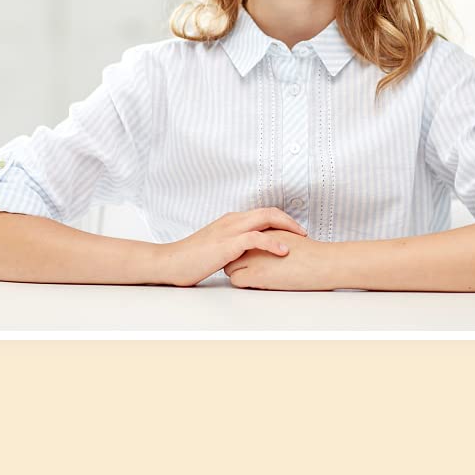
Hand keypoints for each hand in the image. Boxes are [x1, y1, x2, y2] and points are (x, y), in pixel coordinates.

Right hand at [165, 208, 306, 285]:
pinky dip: (273, 242)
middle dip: (290, 221)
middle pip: (268, 212)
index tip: (294, 232)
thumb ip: (231, 246)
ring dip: (287, 227)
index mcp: (230, 221)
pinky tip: (284, 251)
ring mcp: (229, 231)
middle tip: (304, 233)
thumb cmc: (190, 259)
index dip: (281, 220)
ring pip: (265, 219)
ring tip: (300, 239)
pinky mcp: (227, 244)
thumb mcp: (215, 248)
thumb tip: (247, 255)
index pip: (262, 213)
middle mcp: (231, 221)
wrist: (170, 262)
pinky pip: (255, 238)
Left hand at [225, 236, 343, 289]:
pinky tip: (257, 284)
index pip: (238, 239)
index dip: (241, 250)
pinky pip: (236, 280)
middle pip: (231, 252)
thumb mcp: (287, 235)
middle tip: (249, 268)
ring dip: (239, 272)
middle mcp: (252, 242)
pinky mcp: (256, 274)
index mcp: (260, 231)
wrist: (323, 262)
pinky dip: (243, 284)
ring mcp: (252, 258)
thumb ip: (271, 237)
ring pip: (230, 267)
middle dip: (237, 260)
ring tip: (254, 277)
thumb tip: (266, 245)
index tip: (247, 258)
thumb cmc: (311, 252)